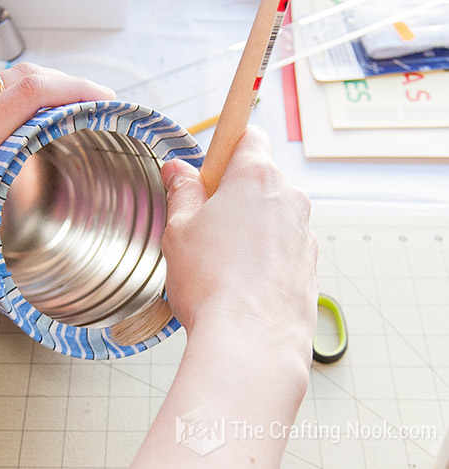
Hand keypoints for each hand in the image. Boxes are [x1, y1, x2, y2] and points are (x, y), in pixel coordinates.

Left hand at [0, 63, 114, 316]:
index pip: (36, 92)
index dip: (78, 90)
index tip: (106, 103)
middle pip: (29, 78)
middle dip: (69, 88)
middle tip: (93, 110)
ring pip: (6, 82)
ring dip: (40, 92)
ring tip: (62, 116)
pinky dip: (10, 102)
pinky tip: (9, 132)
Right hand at [160, 126, 317, 360]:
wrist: (251, 341)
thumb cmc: (212, 282)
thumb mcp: (180, 228)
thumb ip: (182, 191)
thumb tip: (178, 169)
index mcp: (256, 178)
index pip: (248, 135)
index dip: (224, 147)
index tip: (207, 169)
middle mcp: (289, 199)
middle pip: (259, 179)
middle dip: (231, 194)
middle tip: (201, 226)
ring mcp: (304, 234)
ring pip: (271, 216)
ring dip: (247, 228)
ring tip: (218, 263)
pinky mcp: (310, 267)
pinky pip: (282, 248)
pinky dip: (263, 256)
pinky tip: (239, 283)